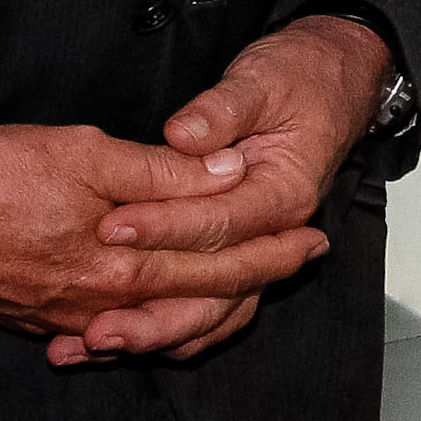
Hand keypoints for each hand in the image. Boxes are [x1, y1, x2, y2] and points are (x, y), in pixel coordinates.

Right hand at [0, 122, 327, 365]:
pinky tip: (153, 318)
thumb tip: (226, 174)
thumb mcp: (84, 151)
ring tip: (243, 286)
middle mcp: (102, 302)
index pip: (217, 259)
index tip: (310, 237)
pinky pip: (108, 333)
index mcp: (122, 261)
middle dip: (257, 277)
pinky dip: (144, 326)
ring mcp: (68, 316)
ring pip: (158, 322)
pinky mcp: (37, 317)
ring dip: (207, 303)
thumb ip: (161, 170)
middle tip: (302, 258)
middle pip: (198, 295)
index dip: (269, 248)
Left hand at [82, 16, 390, 361]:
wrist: (327, 85)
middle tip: (93, 313)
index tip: (112, 227)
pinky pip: (207, 310)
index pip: (220, 222)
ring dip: (153, 330)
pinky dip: (166, 329)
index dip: (164, 226)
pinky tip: (121, 342)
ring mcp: (258, 249)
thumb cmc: (295, 79)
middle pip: (215, 283)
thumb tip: (184, 134)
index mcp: (285, 192)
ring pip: (211, 312)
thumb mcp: (260, 81)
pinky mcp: (239, 255)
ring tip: (95, 341)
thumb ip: (222, 109)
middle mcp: (277, 233)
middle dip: (150, 296)